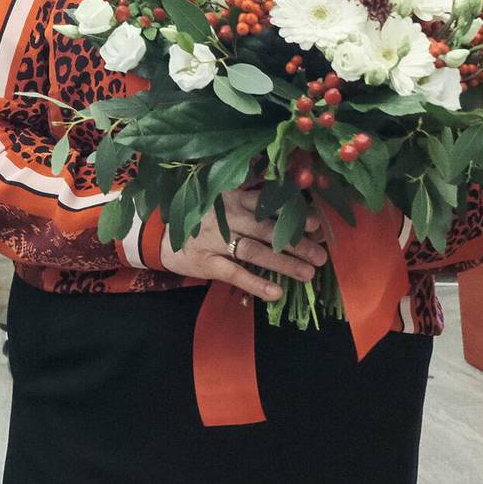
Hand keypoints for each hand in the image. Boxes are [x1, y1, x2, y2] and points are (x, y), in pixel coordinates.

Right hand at [161, 186, 329, 302]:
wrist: (161, 235)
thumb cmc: (202, 217)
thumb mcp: (224, 197)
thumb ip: (252, 194)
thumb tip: (288, 190)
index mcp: (234, 197)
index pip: (268, 205)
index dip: (293, 214)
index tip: (316, 225)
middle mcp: (226, 216)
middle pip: (267, 230)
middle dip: (296, 244)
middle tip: (321, 256)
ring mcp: (215, 239)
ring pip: (255, 251)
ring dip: (283, 264)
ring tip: (308, 274)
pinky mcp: (206, 262)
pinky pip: (235, 273)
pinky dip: (256, 283)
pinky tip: (276, 293)